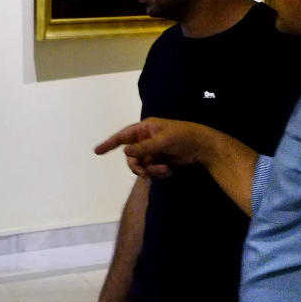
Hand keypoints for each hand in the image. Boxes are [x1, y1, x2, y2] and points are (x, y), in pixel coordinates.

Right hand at [95, 118, 209, 178]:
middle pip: (131, 156)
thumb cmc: (184, 136)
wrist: (203, 147)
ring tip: (164, 170)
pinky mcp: (159, 160)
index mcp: (145, 128)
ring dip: (150, 170)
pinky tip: (169, 171)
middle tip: (144, 173)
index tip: (97, 151)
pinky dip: (158, 172)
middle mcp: (146, 139)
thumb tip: (126, 151)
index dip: (109, 143)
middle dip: (137, 165)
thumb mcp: (163, 140)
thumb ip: (144, 147)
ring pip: (141, 165)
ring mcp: (152, 150)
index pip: (123, 136)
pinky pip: (150, 169)